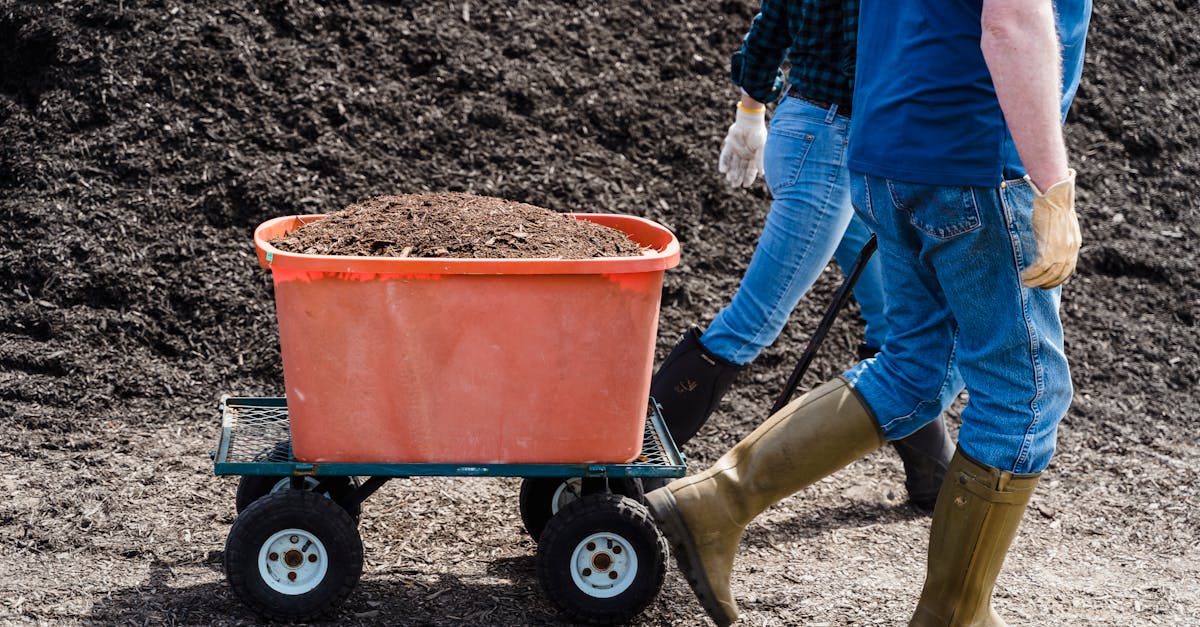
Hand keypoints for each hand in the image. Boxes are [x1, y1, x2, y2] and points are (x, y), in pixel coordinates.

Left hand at [718, 102, 766, 187]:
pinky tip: (723, 170)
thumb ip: (760, 160)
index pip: (750, 171)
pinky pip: (725, 156)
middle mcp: (745, 155)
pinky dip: (724, 163)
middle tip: (734, 185)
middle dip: (737, 177)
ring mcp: (736, 151)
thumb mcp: (762, 148)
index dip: (748, 178)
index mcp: (754, 157)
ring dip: (731, 172)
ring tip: (729, 179)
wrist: (749, 121)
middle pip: (740, 169)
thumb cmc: (758, 134)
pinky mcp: (729, 146)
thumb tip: (762, 174)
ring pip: (732, 164)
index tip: (745, 185)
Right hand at [1020, 169, 1080, 288]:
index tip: (1046, 282)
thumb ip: (1061, 234)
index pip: (1068, 269)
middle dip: (1046, 284)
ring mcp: (1061, 249)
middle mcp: (1070, 249)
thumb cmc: (1055, 204)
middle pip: (1059, 275)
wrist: (1054, 195)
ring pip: (1048, 274)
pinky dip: (1031, 274)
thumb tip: (1054, 239)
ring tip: (1025, 282)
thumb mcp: (1063, 222)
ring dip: (1035, 281)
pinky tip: (1023, 274)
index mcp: (1074, 244)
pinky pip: (1040, 268)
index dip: (1057, 279)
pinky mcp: (1049, 247)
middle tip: (1034, 286)